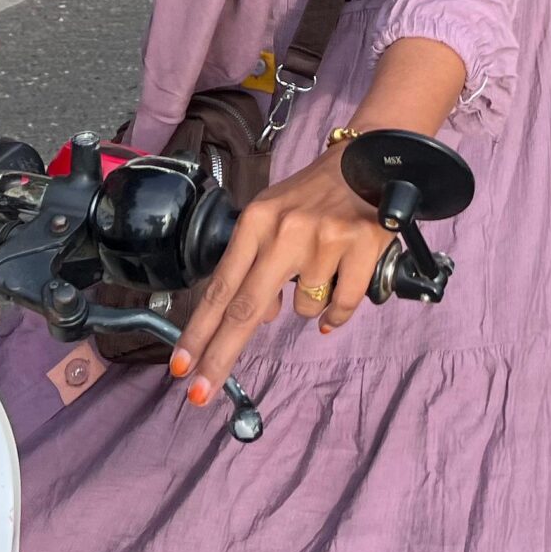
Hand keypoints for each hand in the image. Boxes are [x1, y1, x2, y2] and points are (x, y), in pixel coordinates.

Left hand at [172, 150, 397, 398]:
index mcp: (258, 221)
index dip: (199, 330)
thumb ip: (256, 262)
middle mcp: (286, 231)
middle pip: (246, 310)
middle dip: (220, 356)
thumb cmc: (315, 194)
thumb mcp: (273, 216)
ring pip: (304, 308)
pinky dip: (336, 314)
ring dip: (308, 304)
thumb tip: (258, 318)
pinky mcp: (361, 247)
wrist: (368, 160)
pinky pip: (340, 306)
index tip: (182, 365)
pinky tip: (337, 298)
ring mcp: (324, 239)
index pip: (222, 286)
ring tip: (322, 268)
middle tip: (201, 392)